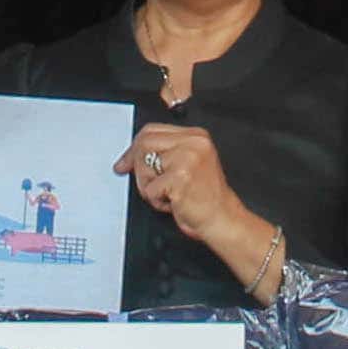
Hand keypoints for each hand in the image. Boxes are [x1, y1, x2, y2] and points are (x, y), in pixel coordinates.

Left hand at [117, 127, 270, 265]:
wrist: (222, 218)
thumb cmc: (205, 197)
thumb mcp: (188, 165)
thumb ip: (165, 154)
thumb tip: (129, 157)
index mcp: (196, 136)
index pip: (152, 130)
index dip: (134, 148)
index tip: (125, 163)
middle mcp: (193, 143)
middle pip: (144, 143)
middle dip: (138, 167)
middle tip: (147, 185)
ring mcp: (187, 159)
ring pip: (143, 166)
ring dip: (149, 187)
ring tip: (168, 195)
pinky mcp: (180, 178)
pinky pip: (150, 189)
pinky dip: (156, 201)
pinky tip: (173, 203)